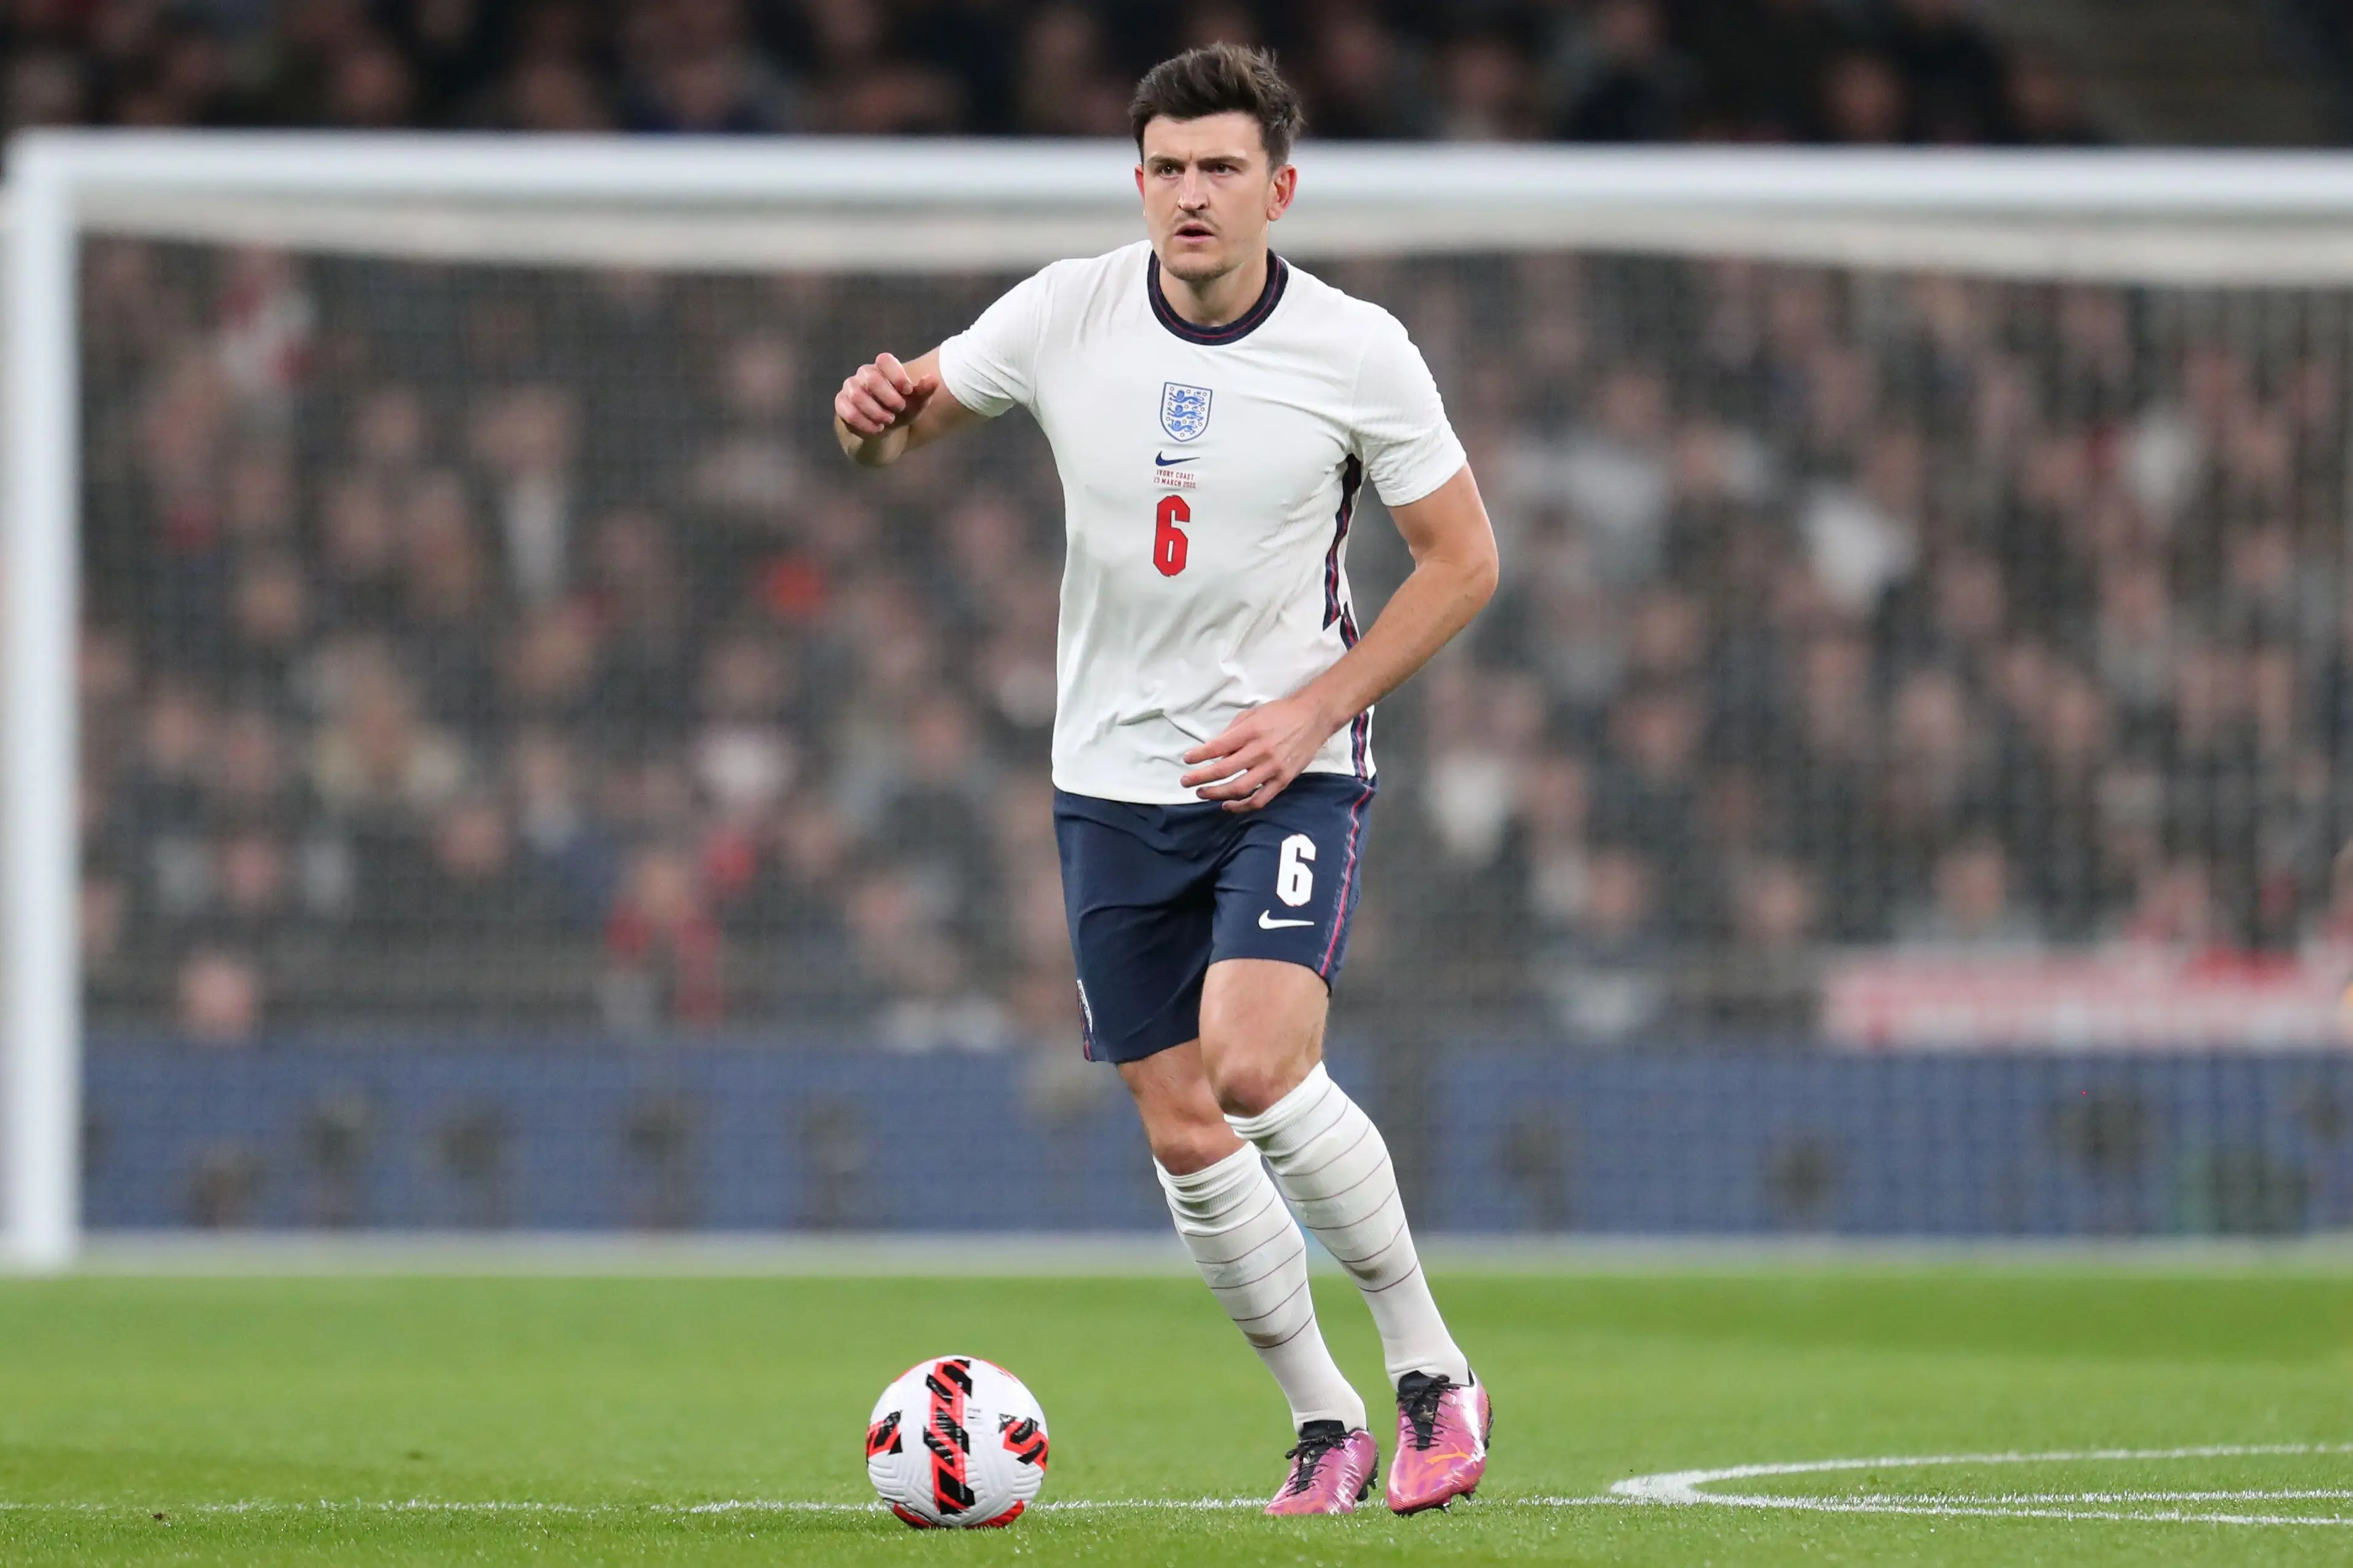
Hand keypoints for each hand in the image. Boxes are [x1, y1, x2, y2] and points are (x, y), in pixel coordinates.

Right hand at [834, 352, 938, 437]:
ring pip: (858, 396)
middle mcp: (864, 374)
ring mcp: (850, 388)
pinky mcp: (841, 404)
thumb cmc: (900, 410)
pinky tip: (877, 429)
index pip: (884, 360)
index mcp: (882, 368)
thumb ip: (925, 391)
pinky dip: (865, 423)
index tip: (909, 390)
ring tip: (889, 421)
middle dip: (889, 398)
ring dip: (877, 412)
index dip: (897, 375)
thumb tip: (933, 379)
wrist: (882, 429)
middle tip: (899, 409)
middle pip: (872, 379)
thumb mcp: (916, 403)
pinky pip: (848, 412)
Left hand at [1180, 694, 1339, 812]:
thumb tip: (1214, 752)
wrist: (1313, 718)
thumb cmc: (1280, 713)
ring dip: (1217, 794)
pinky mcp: (1284, 780)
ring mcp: (1273, 768)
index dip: (1199, 755)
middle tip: (1186, 781)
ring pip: (1239, 788)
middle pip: (1224, 770)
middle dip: (1201, 778)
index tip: (1187, 760)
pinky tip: (1227, 805)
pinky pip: (1260, 799)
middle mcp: (1260, 751)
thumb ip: (1232, 733)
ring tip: (1202, 793)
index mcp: (1251, 731)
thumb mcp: (1252, 715)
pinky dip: (1242, 806)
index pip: (1217, 747)